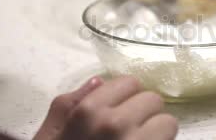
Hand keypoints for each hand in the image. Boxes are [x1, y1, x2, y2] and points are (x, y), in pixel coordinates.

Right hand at [34, 76, 178, 139]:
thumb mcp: (47, 138)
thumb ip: (67, 106)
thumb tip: (99, 81)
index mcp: (88, 112)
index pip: (130, 83)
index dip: (126, 97)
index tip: (119, 111)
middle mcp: (116, 124)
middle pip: (153, 100)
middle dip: (144, 114)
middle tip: (130, 131)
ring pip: (168, 123)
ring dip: (157, 132)